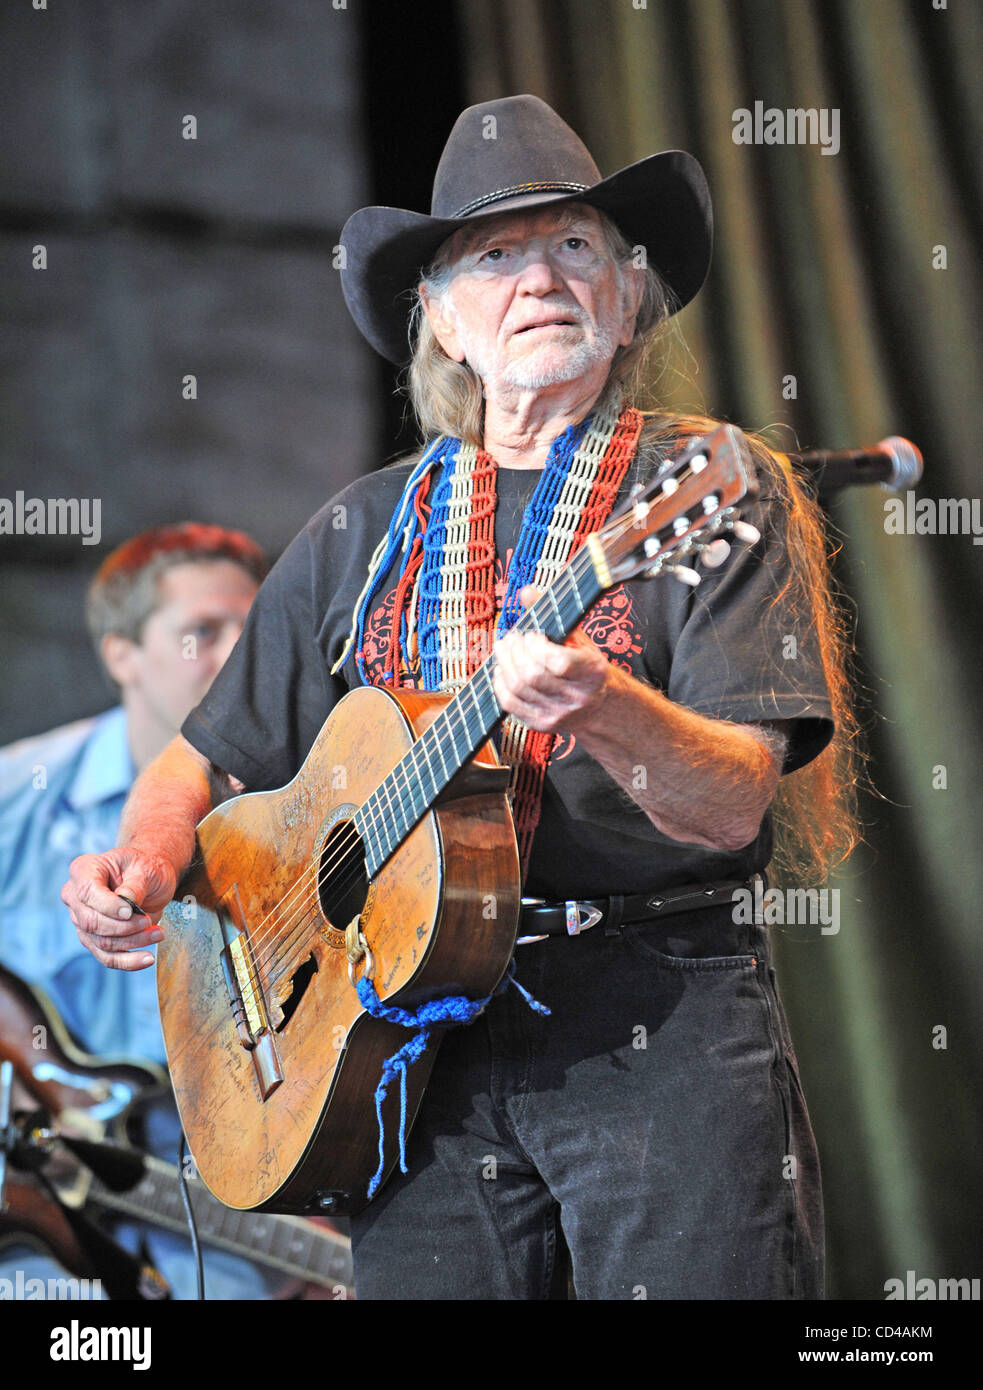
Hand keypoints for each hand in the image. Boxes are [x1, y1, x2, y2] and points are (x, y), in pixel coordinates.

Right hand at [61, 848, 178, 970]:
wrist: (151, 878)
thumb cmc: (146, 867)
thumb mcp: (146, 868)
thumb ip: (134, 885)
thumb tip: (127, 904)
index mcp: (84, 870)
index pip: (87, 892)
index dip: (108, 906)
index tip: (131, 912)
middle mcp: (75, 896)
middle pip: (91, 922)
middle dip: (124, 927)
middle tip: (148, 922)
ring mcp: (82, 920)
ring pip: (101, 942)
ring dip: (132, 942)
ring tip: (158, 934)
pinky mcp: (94, 939)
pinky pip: (107, 957)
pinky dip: (128, 961)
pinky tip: (147, 959)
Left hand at [492, 586, 610, 735]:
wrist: (598, 706)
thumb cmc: (586, 667)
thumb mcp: (578, 638)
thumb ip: (553, 614)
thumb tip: (526, 592)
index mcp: (592, 672)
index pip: (559, 663)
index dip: (538, 647)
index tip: (534, 635)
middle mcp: (577, 697)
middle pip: (532, 675)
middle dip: (515, 652)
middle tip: (512, 638)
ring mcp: (559, 714)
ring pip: (518, 688)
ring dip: (504, 663)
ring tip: (505, 648)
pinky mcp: (542, 725)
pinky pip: (510, 704)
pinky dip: (500, 683)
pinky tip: (502, 670)